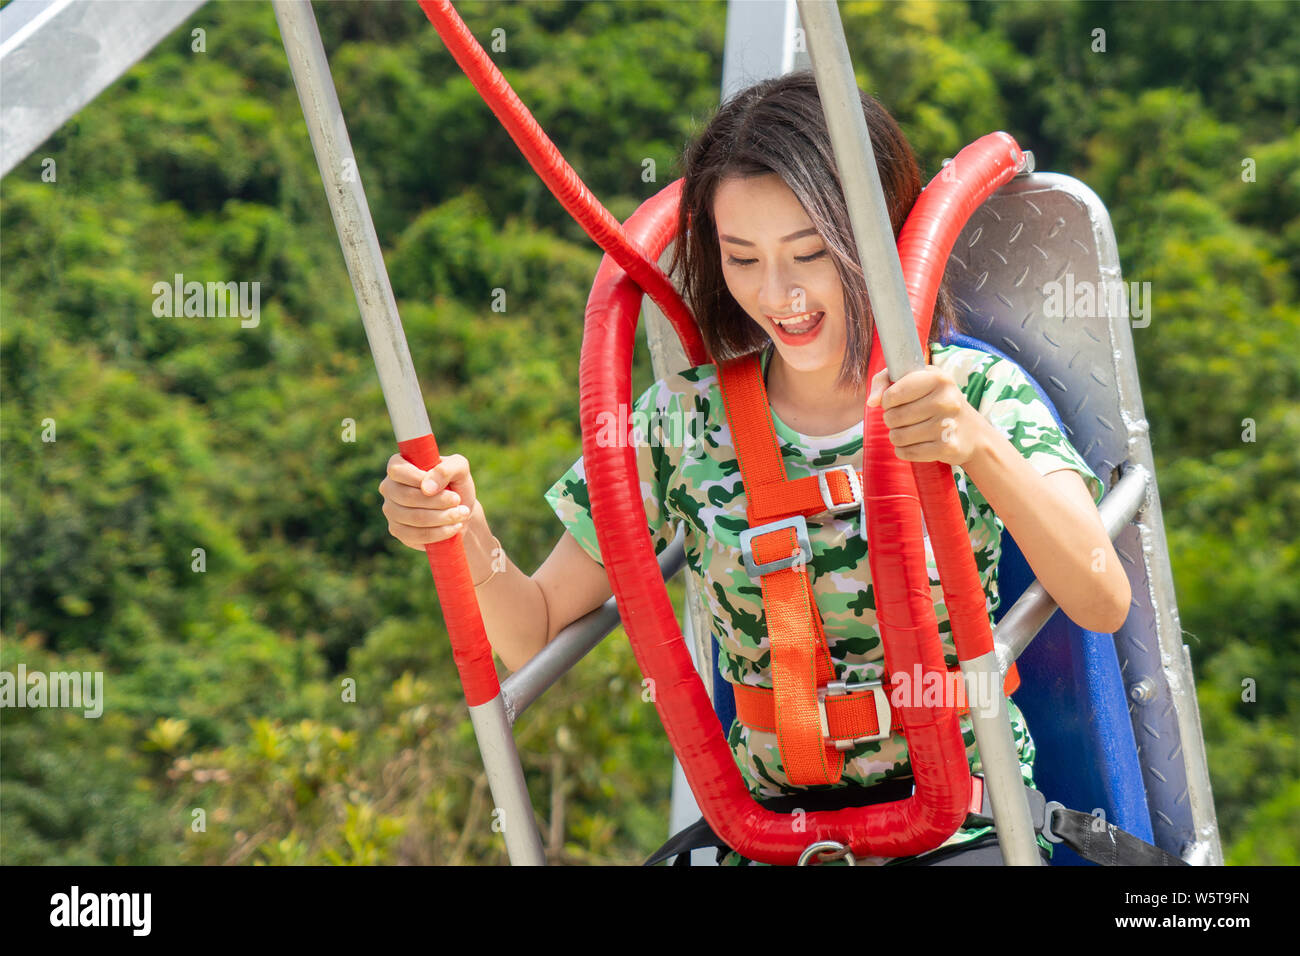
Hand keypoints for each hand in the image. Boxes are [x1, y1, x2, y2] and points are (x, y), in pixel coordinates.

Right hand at [378, 452, 478, 549]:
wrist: (459, 509)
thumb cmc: (456, 483)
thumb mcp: (459, 468)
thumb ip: (445, 469)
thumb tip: (426, 488)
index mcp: (398, 465)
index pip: (397, 470)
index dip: (419, 479)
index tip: (446, 487)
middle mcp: (389, 487)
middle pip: (407, 497)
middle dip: (438, 501)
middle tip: (458, 501)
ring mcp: (390, 510)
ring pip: (414, 517)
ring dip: (443, 517)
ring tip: (461, 513)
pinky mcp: (397, 531)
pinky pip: (416, 535)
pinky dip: (439, 532)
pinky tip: (454, 527)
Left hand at [866, 365, 984, 465]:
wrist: (971, 431)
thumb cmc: (935, 400)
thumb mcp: (916, 379)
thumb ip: (885, 380)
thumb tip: (871, 402)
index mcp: (938, 378)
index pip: (892, 395)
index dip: (886, 401)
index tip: (894, 401)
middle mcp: (946, 400)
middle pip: (892, 417)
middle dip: (891, 420)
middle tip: (902, 418)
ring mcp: (948, 425)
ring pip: (897, 437)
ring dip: (897, 436)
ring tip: (908, 430)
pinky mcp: (947, 448)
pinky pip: (907, 453)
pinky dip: (904, 450)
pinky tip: (915, 443)